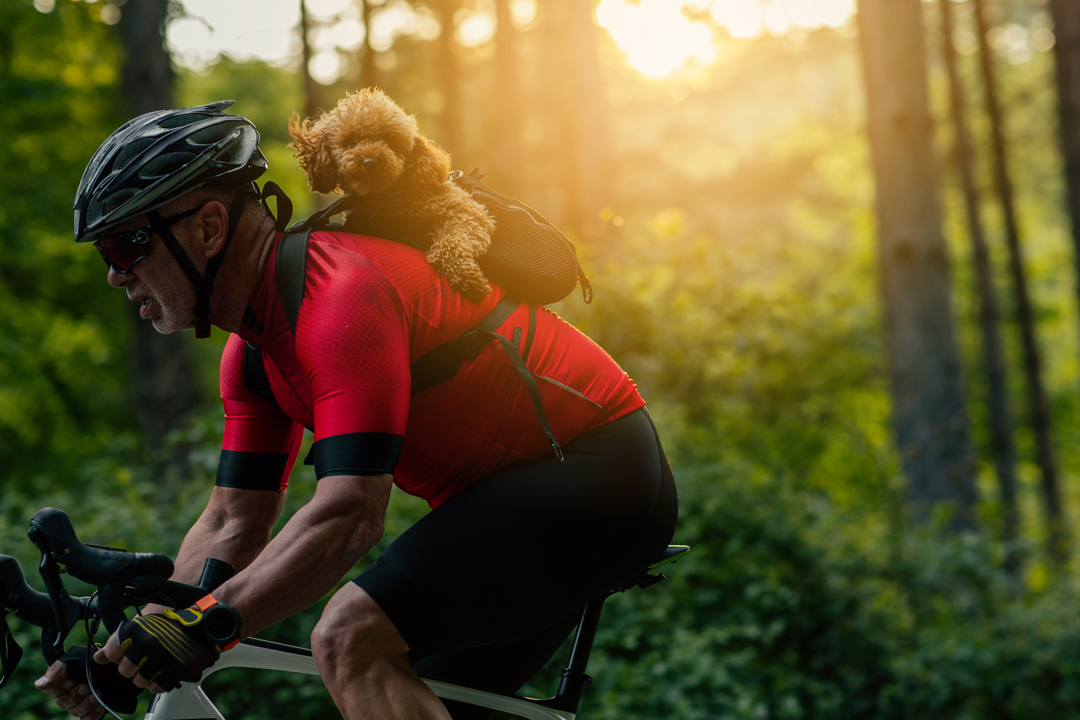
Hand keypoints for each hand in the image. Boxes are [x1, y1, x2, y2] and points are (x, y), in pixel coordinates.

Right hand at [35, 660, 105, 719]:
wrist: (120, 664)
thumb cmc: (96, 659)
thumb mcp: (77, 658)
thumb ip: (57, 670)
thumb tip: (38, 685)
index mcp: (63, 680)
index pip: (50, 690)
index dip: (59, 688)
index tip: (71, 680)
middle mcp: (69, 692)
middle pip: (62, 702)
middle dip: (74, 695)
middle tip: (86, 686)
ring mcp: (81, 702)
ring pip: (74, 711)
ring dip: (85, 704)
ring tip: (97, 694)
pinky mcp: (92, 710)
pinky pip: (87, 719)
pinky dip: (93, 714)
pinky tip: (100, 705)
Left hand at [94, 611, 218, 691]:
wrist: (199, 627)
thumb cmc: (168, 627)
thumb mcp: (141, 627)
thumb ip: (116, 643)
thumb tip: (98, 658)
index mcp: (136, 629)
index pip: (112, 653)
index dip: (119, 655)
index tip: (128, 651)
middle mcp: (147, 642)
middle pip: (125, 671)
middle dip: (133, 668)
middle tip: (145, 659)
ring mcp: (162, 656)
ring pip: (139, 681)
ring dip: (146, 677)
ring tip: (156, 665)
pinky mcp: (175, 668)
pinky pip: (155, 687)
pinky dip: (158, 683)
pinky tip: (164, 671)